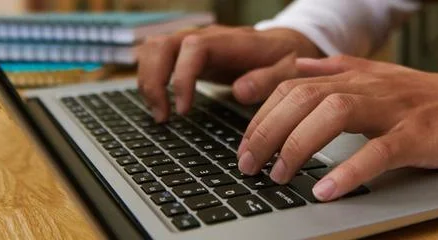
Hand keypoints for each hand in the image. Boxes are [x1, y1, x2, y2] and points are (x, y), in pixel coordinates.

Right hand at [134, 26, 322, 121]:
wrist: (285, 46)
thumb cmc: (287, 58)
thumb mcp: (290, 70)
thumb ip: (269, 79)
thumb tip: (240, 91)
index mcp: (230, 41)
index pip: (193, 47)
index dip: (183, 76)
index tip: (184, 108)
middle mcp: (205, 37)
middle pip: (162, 45)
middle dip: (154, 81)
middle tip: (163, 117)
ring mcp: (192, 44)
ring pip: (153, 50)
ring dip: (147, 81)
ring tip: (160, 115)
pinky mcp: (187, 56)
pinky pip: (157, 59)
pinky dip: (151, 80)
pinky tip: (161, 106)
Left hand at [236, 56, 437, 200]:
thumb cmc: (434, 99)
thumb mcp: (382, 78)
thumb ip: (339, 70)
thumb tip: (299, 66)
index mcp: (358, 77)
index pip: (295, 86)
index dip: (262, 113)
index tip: (244, 145)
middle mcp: (371, 87)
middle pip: (305, 97)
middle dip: (268, 130)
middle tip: (249, 165)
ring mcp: (395, 110)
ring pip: (335, 113)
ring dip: (298, 145)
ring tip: (280, 175)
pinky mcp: (419, 135)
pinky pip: (379, 151)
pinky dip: (350, 170)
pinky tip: (327, 189)